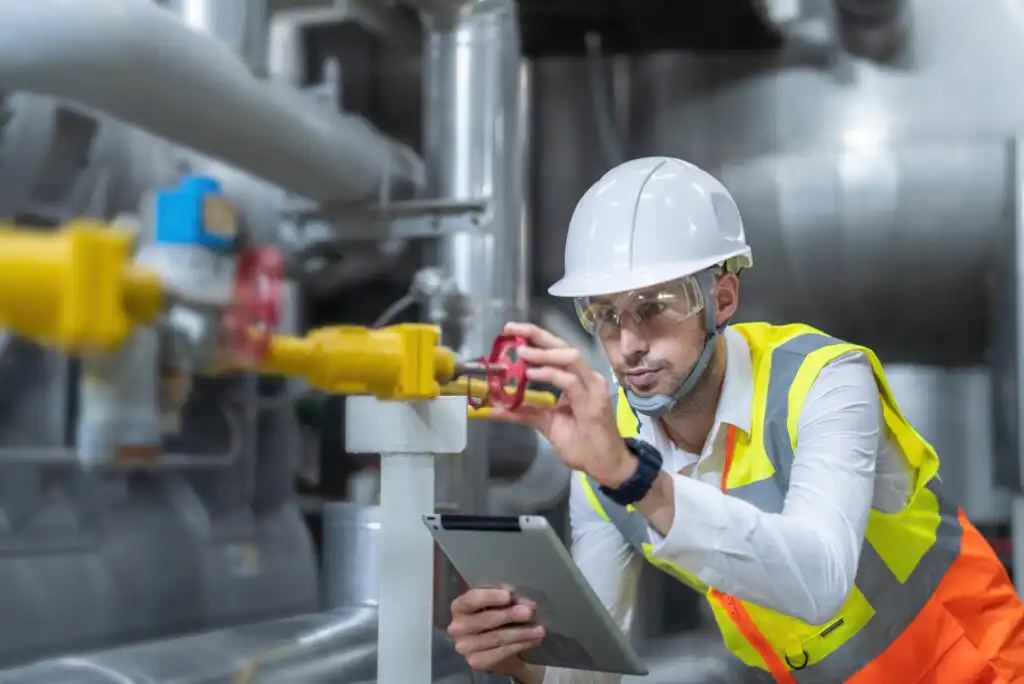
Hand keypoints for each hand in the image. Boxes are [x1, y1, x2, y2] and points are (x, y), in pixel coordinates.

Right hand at [448, 588, 544, 673]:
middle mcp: (457, 628)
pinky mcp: (476, 662)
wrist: (491, 642)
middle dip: (509, 615)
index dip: (490, 597)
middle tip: (529, 612)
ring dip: (521, 633)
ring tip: (539, 629)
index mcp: (459, 606)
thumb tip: (525, 602)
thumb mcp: (497, 601)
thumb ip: (506, 598)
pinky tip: (533, 640)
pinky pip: (501, 652)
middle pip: (486, 620)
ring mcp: (465, 647)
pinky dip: (520, 645)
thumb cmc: (493, 613)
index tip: (509, 595)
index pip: (471, 600)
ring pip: (497, 638)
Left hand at [491, 322, 633, 486]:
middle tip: (511, 330)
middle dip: (537, 335)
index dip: (535, 337)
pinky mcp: (593, 403)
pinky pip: (571, 382)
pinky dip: (550, 374)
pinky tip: (531, 374)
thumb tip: (493, 407)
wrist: (604, 464)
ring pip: (570, 357)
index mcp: (577, 378)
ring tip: (521, 352)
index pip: (556, 349)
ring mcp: (592, 388)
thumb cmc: (580, 443)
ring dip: (543, 353)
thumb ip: (522, 411)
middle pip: (563, 345)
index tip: (511, 331)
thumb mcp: (545, 422)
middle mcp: (587, 377)